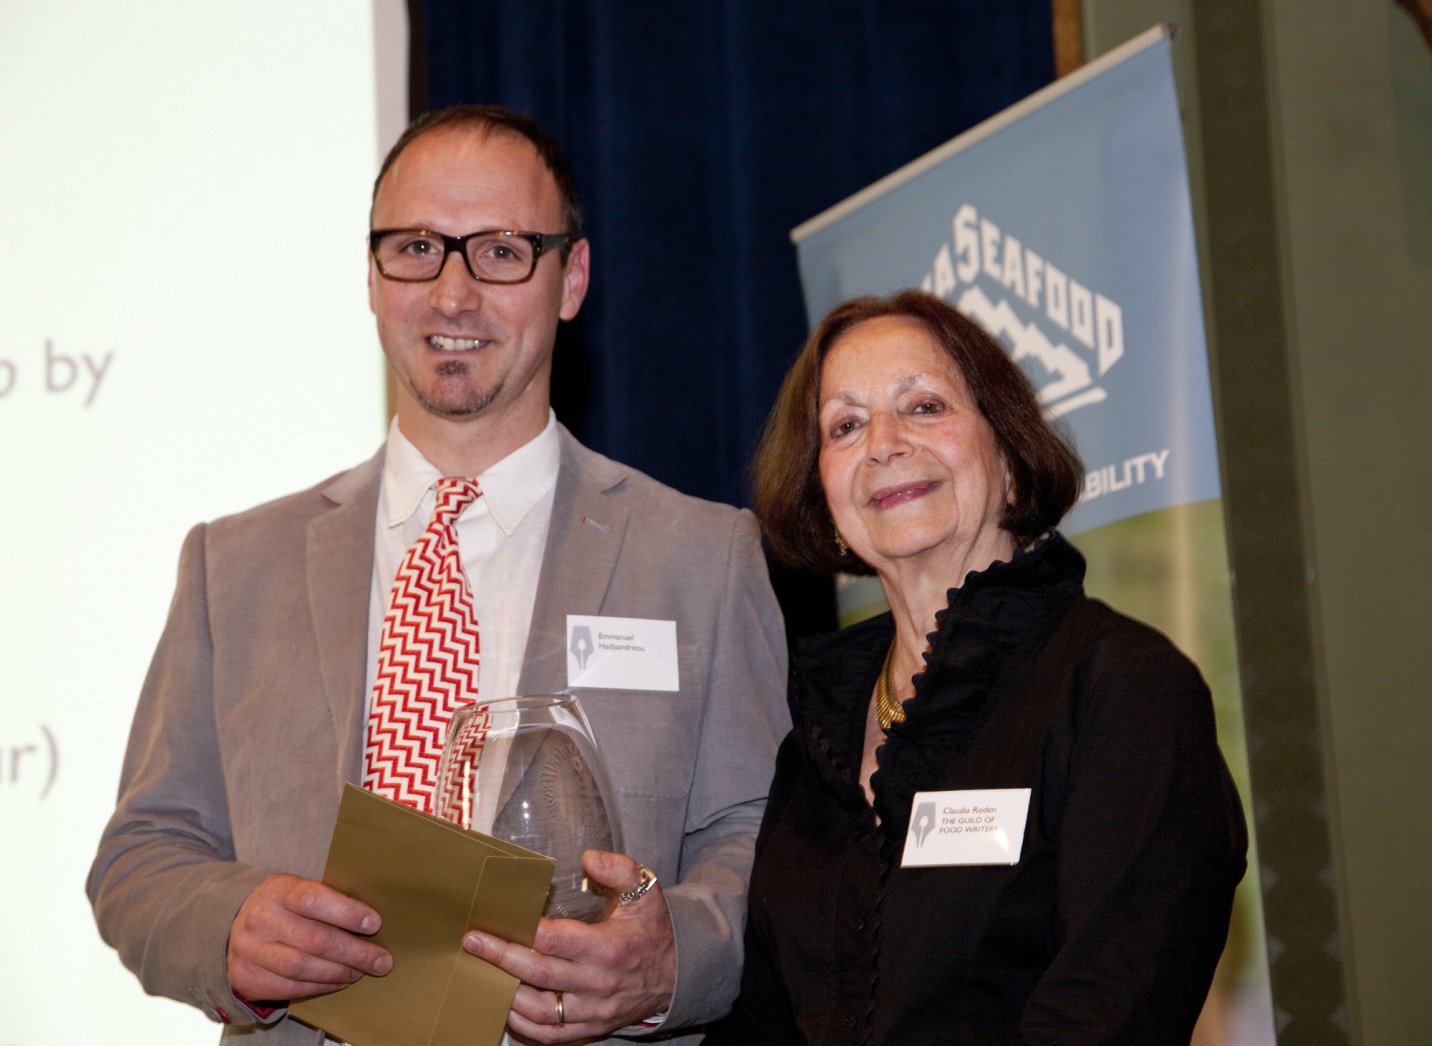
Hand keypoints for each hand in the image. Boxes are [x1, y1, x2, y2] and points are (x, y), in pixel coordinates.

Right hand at [227, 873, 391, 1001]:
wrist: (235, 925)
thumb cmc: (284, 906)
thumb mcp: (299, 890)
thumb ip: (328, 900)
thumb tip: (373, 921)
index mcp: (277, 890)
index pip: (313, 900)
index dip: (347, 913)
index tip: (375, 924)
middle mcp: (260, 919)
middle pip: (314, 939)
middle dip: (354, 952)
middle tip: (381, 960)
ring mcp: (248, 950)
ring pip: (302, 967)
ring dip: (339, 972)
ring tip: (360, 972)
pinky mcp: (245, 977)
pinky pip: (289, 987)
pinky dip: (320, 987)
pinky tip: (339, 982)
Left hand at [463, 850, 675, 1043]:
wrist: (677, 976)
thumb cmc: (653, 931)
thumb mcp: (647, 893)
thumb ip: (620, 870)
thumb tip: (589, 859)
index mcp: (607, 948)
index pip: (555, 941)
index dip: (523, 931)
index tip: (497, 919)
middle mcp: (597, 984)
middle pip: (538, 974)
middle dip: (500, 957)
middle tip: (471, 942)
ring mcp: (592, 1011)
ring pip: (538, 1010)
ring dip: (505, 993)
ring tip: (480, 973)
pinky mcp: (590, 1028)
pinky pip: (550, 1034)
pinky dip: (524, 1025)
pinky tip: (506, 1006)